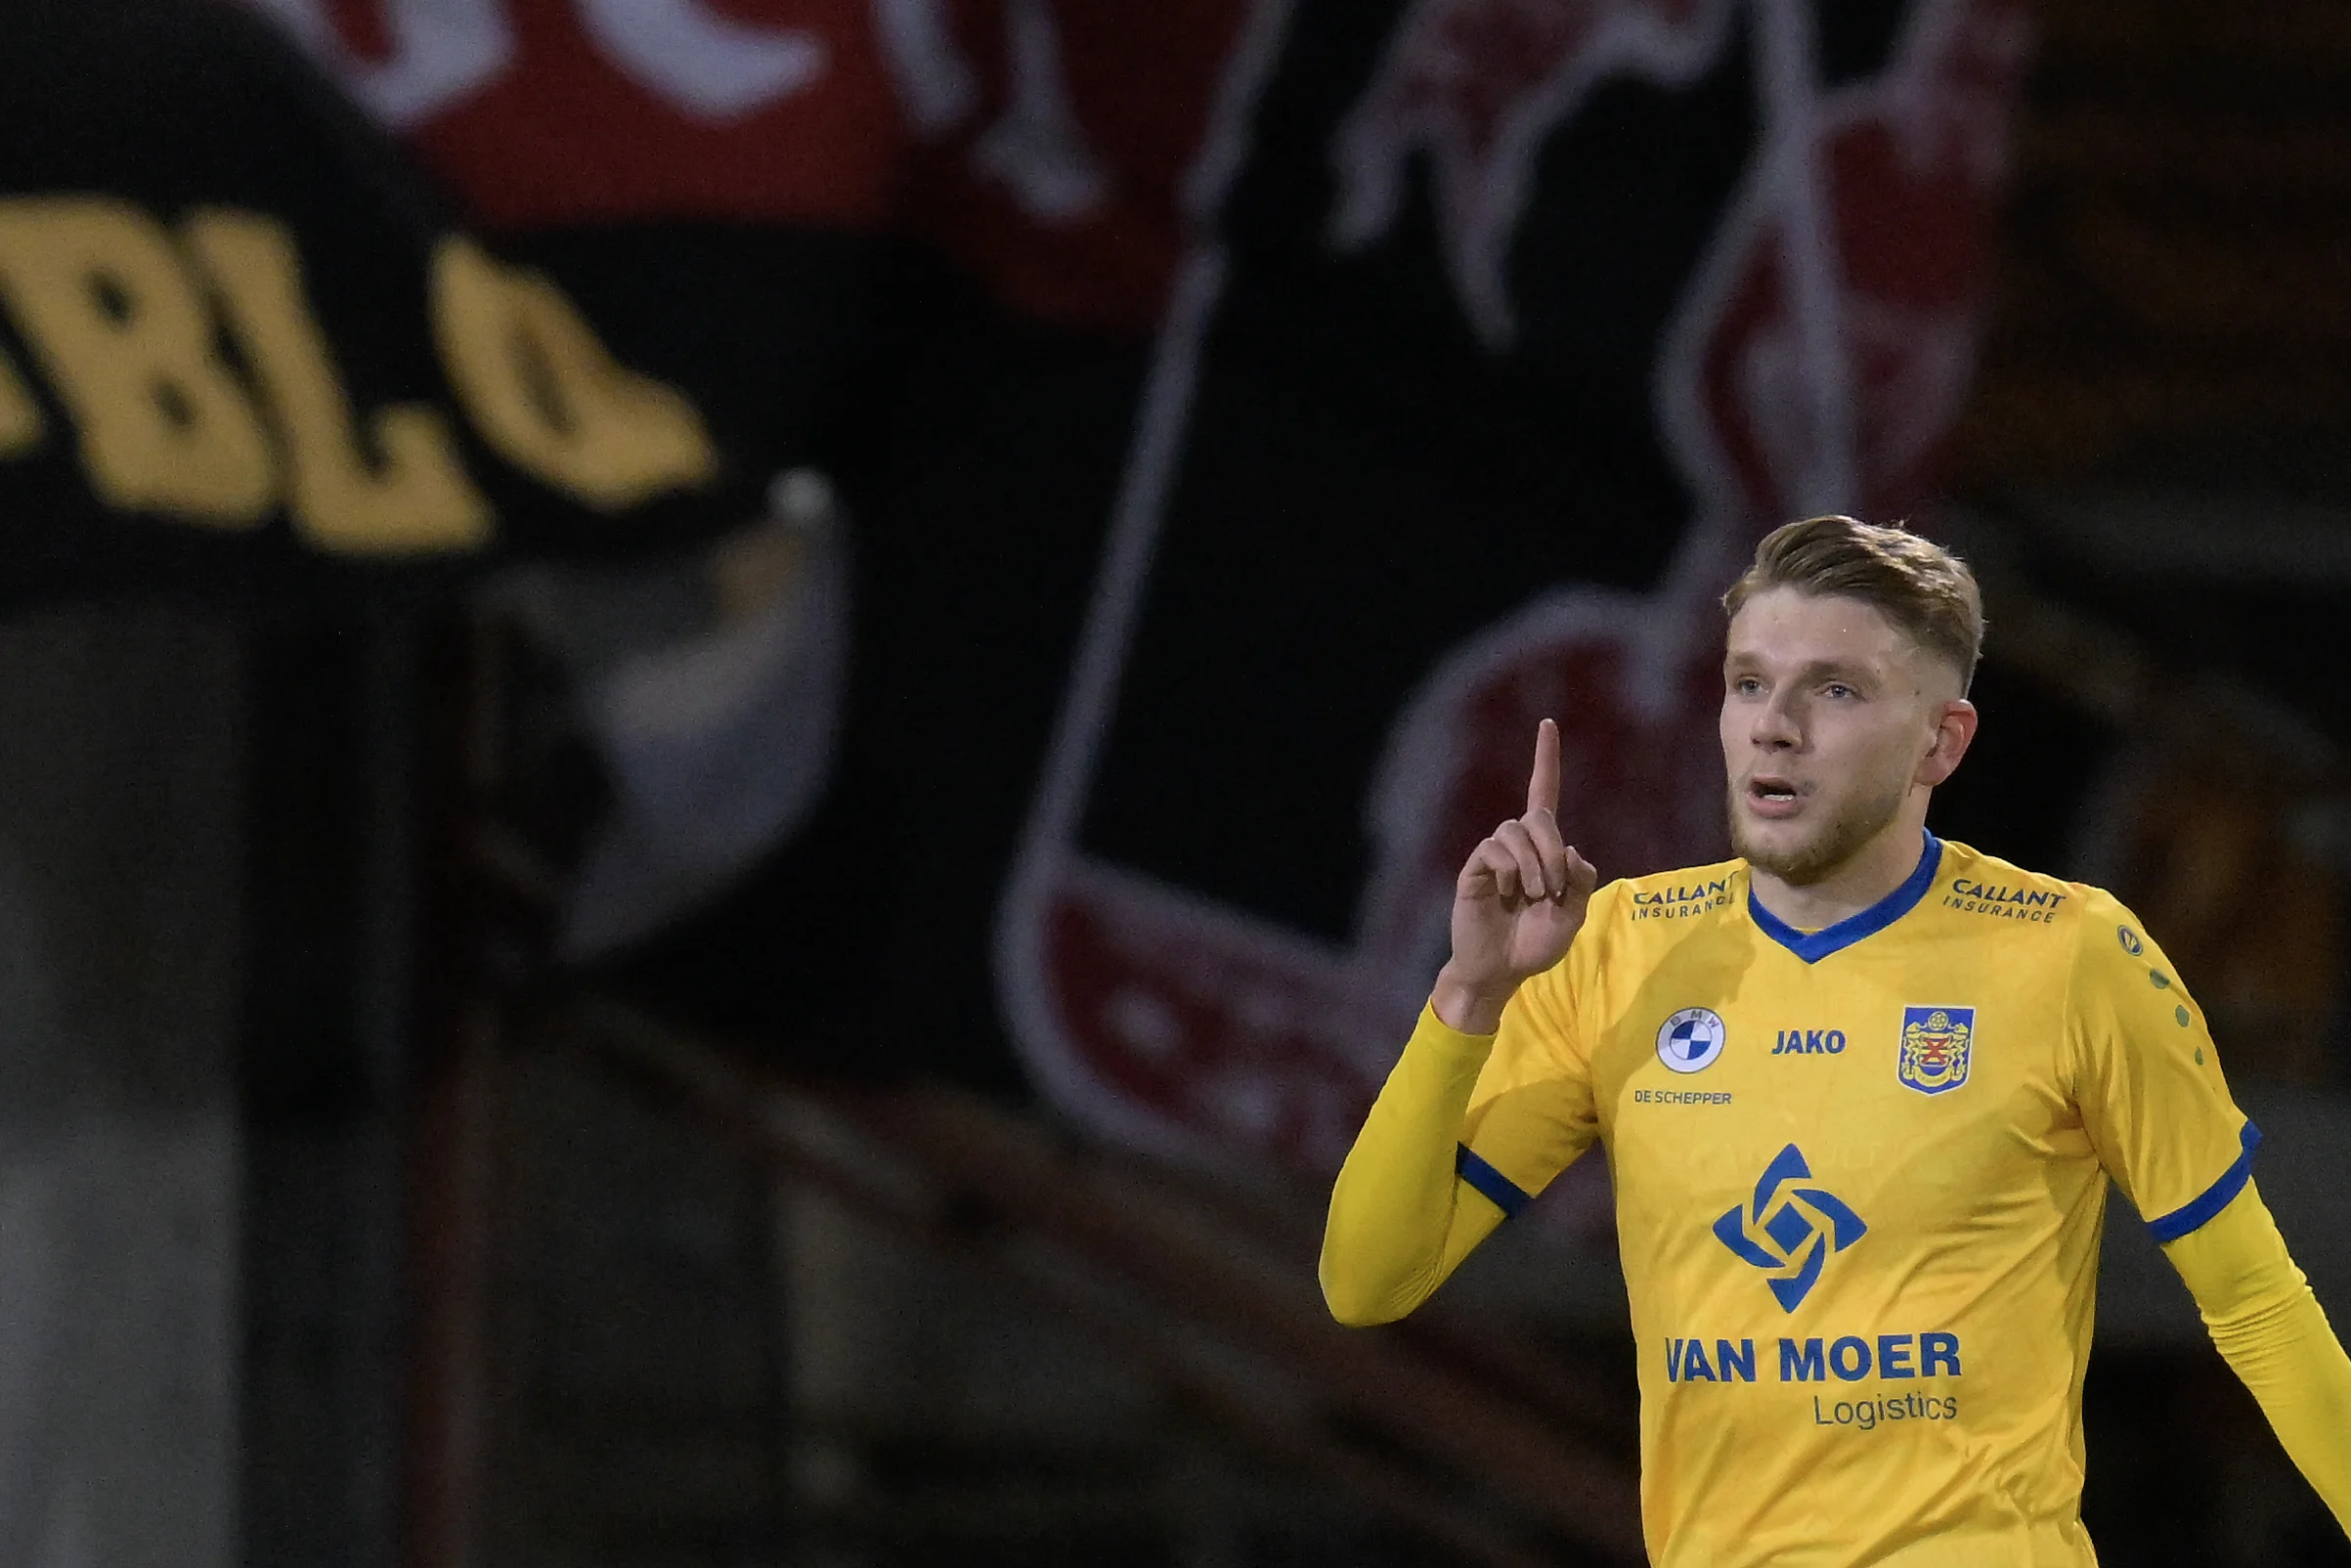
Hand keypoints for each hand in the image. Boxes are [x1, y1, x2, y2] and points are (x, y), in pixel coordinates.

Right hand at [1431, 718, 1597, 1033]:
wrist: (1501, 971)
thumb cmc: (1536, 945)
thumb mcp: (1573, 917)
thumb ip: (1581, 883)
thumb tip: (1570, 851)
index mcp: (1543, 850)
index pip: (1544, 794)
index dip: (1546, 760)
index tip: (1547, 723)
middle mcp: (1517, 845)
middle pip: (1537, 816)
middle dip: (1552, 848)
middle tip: (1554, 889)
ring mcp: (1493, 857)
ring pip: (1515, 831)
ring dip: (1534, 863)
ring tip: (1535, 895)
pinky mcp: (1474, 870)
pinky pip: (1493, 850)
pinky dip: (1510, 870)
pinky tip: (1510, 892)